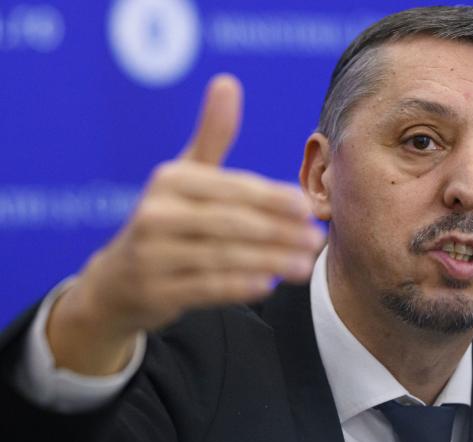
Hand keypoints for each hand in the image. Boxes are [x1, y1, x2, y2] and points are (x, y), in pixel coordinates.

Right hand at [47, 74, 324, 374]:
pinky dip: (239, 286)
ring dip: (270, 261)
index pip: (233, 188)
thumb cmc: (166, 219)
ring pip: (224, 257)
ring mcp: (152, 255)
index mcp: (171, 181)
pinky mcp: (155, 291)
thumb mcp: (185, 175)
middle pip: (232, 223)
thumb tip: (227, 81)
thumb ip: (212, 134)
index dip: (273, 198)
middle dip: (280, 232)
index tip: (307, 207)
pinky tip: (269, 284)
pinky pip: (206, 287)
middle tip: (316, 239)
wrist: (118, 281)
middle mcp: (156, 214)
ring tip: (304, 265)